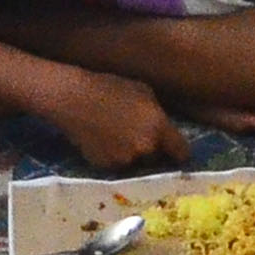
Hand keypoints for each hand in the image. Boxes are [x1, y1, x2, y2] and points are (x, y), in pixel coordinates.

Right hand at [52, 71, 185, 175]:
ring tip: (120, 138)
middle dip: (154, 153)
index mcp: (159, 128)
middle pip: (158, 160)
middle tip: (141, 139)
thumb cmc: (109, 87)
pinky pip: (118, 166)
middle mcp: (145, 149)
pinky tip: (104, 142)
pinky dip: (115, 158)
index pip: (182, 153)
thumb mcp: (143, 91)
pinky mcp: (106, 167)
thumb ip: (159, 113)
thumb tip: (165, 126)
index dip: (179, 152)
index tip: (174, 150)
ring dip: (134, 156)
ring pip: (137, 164)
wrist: (72, 99)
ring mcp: (125, 160)